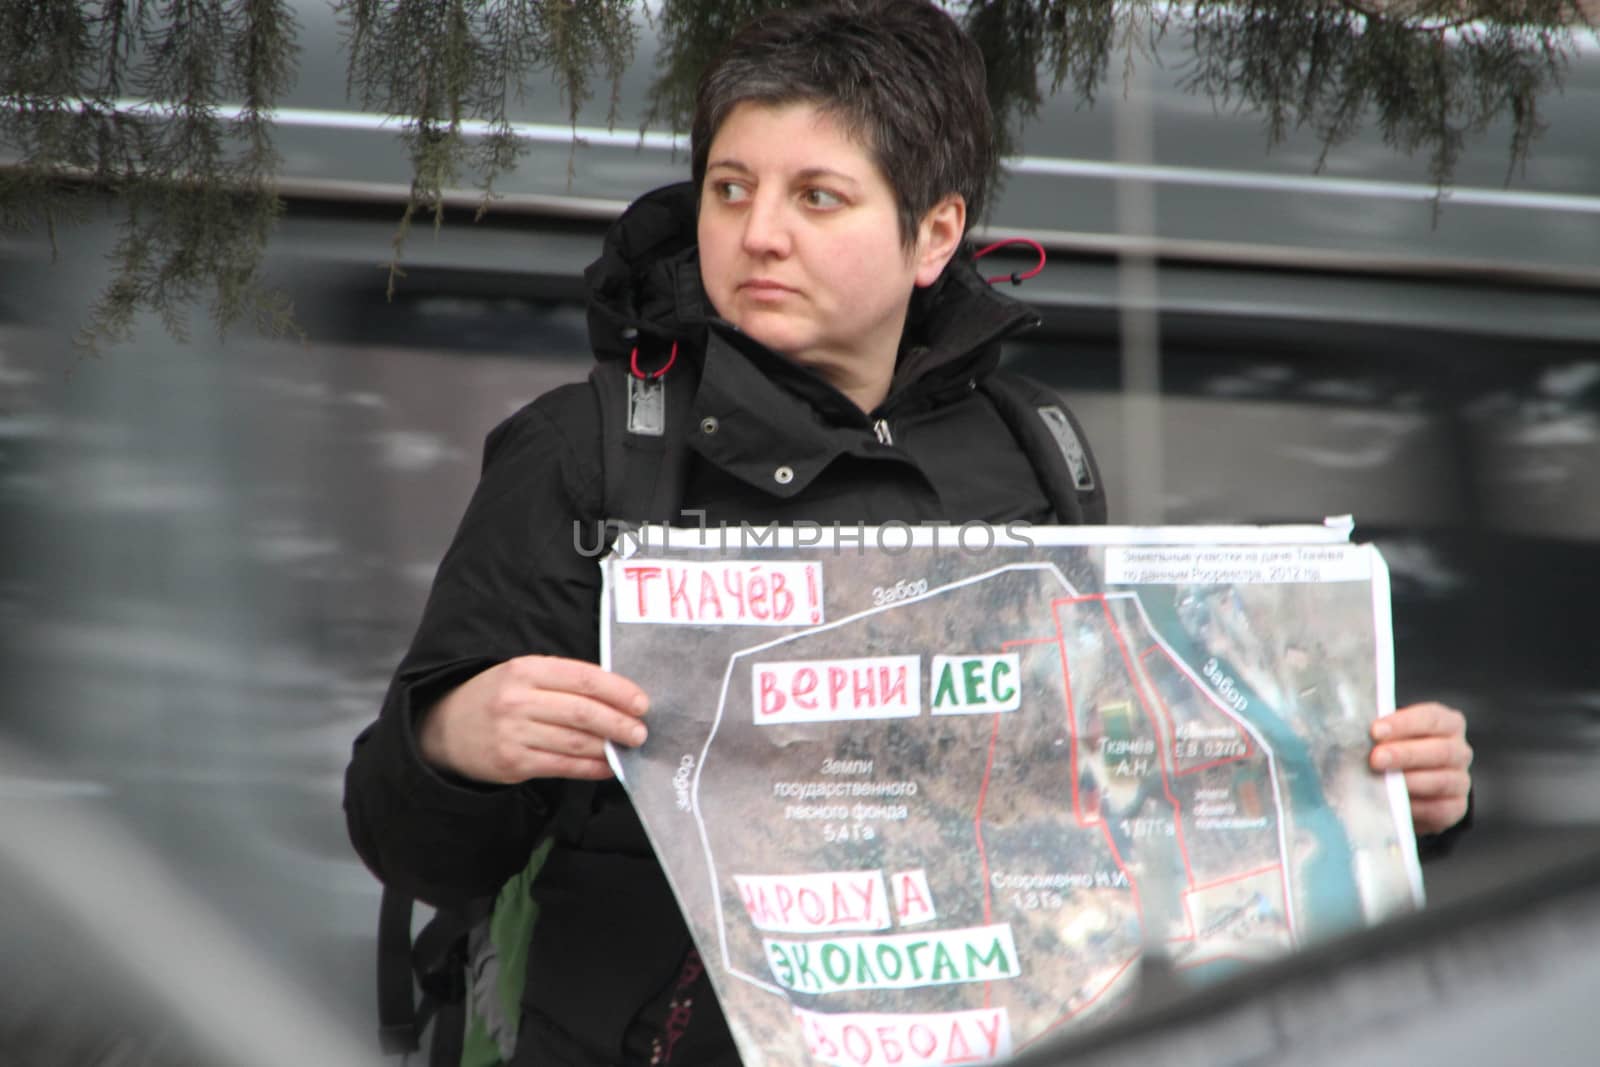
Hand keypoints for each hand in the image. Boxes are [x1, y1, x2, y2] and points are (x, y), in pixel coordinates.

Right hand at [417, 655, 649, 783]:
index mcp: (525, 670)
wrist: (445, 729)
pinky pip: (562, 766)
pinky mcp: (512, 763)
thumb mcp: (522, 676)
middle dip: (618, 722)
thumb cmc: (496, 698)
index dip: (618, 691)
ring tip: (628, 748)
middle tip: (640, 731)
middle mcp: (518, 700)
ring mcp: (513, 733)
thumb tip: (618, 698)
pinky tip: (606, 766)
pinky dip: (590, 768)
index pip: (582, 678)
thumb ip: (563, 682)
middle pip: (582, 711)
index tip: (642, 702)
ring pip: (574, 741)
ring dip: (608, 747)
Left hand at [1370, 701, 1471, 835]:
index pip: (1431, 718)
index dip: (1404, 723)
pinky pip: (1439, 809)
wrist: (1410, 786)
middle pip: (1439, 750)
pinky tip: (1395, 805)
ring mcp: (1460, 780)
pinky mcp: (1455, 808)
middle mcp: (1459, 750)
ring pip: (1442, 780)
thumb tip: (1350, 733)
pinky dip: (1416, 807)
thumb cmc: (1393, 749)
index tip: (1375, 730)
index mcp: (1446, 724)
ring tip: (1382, 783)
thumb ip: (1378, 732)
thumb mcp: (1389, 735)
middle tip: (1375, 759)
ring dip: (1410, 782)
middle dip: (1405, 754)